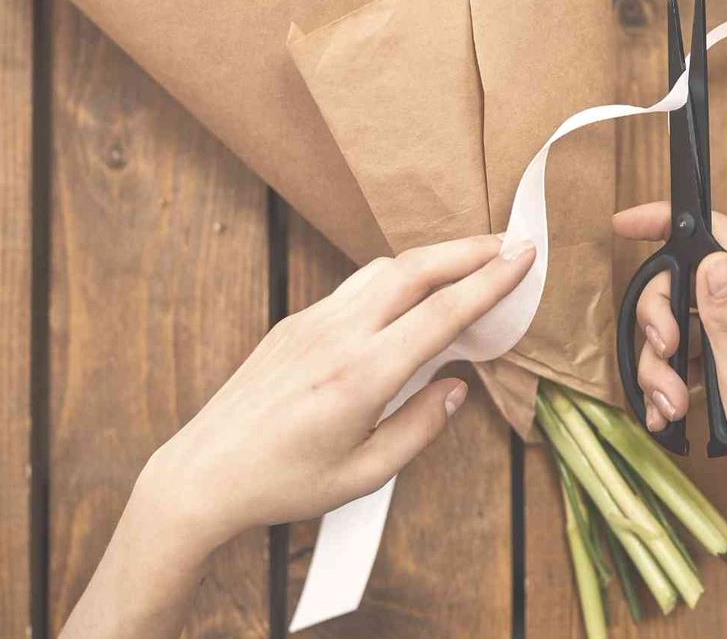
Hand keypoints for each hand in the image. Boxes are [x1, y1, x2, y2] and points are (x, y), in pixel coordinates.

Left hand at [140, 233, 536, 552]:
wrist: (202, 474)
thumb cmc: (283, 485)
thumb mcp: (364, 475)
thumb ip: (420, 428)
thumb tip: (457, 388)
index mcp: (362, 376)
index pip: (443, 313)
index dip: (491, 280)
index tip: (524, 256)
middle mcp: (337, 336)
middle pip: (416, 270)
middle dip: (469, 250)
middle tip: (511, 241)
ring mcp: (312, 322)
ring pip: (383, 269)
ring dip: (433, 258)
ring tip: (470, 260)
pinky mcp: (294, 323)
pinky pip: (355, 287)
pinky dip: (396, 277)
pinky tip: (413, 292)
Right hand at [613, 203, 726, 517]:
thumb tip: (713, 261)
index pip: (715, 235)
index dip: (668, 222)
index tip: (625, 225)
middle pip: (680, 284)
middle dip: (656, 320)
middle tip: (662, 354)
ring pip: (673, 326)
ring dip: (657, 365)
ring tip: (669, 405)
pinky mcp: (722, 366)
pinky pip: (677, 359)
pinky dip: (664, 385)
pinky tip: (667, 415)